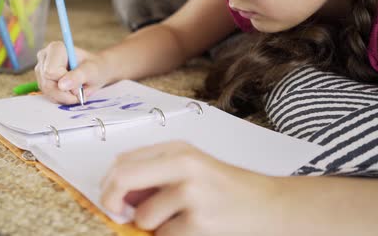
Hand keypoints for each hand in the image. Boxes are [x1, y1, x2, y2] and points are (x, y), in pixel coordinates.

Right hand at [35, 41, 108, 103]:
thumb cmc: (94, 67)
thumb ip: (78, 76)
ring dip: (64, 97)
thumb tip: (62, 85)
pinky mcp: (42, 81)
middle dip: (65, 93)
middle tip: (80, 92)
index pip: (51, 71)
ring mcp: (41, 70)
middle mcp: (44, 57)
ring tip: (77, 92)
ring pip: (47, 91)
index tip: (78, 81)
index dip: (65, 81)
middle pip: (47, 83)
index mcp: (55, 48)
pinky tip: (70, 93)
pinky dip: (61, 98)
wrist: (93, 73)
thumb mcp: (91, 71)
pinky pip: (48, 95)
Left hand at [100, 141, 280, 235]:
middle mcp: (183, 165)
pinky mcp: (200, 222)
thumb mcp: (190, 168)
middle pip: (123, 178)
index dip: (108, 183)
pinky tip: (193, 228)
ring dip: (153, 226)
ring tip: (178, 220)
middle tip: (118, 213)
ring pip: (143, 216)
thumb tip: (118, 196)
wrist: (269, 205)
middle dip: (111, 200)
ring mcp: (192, 193)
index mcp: (177, 149)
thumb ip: (155, 173)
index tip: (110, 198)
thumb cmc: (225, 188)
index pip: (124, 161)